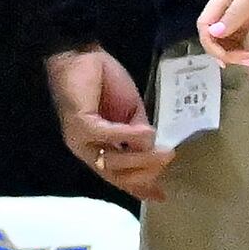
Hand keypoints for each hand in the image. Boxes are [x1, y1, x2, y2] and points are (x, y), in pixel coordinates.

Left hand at [46, 46, 174, 199]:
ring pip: (111, 161)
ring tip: (164, 151)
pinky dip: (127, 136)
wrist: (81, 54)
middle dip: (145, 173)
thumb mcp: (130, 112)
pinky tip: (147, 133)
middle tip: (168, 160)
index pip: (119, 176)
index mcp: (99, 148)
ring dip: (140, 158)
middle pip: (116, 175)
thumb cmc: (103, 81)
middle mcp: (87, 150)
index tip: (162, 196)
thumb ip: (138, 133)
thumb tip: (153, 150)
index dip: (140, 187)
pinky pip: (105, 136)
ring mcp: (81, 139)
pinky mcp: (80, 123)